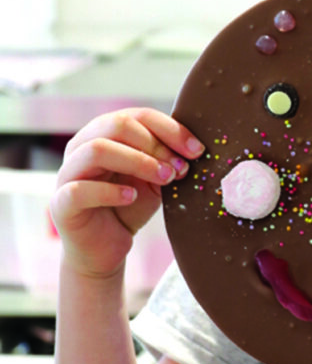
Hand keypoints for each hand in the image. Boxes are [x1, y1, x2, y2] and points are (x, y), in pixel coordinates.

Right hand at [50, 108, 203, 279]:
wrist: (107, 248)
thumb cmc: (130, 206)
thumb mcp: (156, 179)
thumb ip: (168, 160)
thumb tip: (195, 149)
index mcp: (104, 134)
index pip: (138, 116)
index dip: (171, 129)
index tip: (197, 150)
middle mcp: (81, 147)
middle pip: (117, 125)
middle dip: (156, 145)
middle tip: (180, 168)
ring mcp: (67, 174)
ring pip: (97, 149)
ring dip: (138, 162)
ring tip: (165, 179)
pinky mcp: (61, 203)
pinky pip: (80, 189)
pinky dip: (111, 191)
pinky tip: (132, 197)